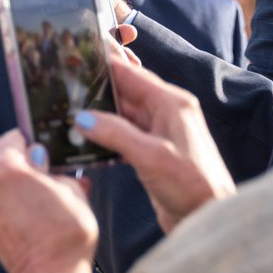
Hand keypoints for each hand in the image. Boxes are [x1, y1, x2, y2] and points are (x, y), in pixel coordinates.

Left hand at [0, 130, 98, 272]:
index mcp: (3, 168)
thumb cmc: (66, 235)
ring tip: (40, 202)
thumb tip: (42, 158)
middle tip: (46, 179)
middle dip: (22, 166)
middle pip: (0, 160)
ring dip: (14, 185)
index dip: (30, 143)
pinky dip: (7, 202)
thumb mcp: (72, 189)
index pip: (12, 138)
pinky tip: (29, 215)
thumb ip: (52, 167)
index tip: (42, 153)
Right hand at [72, 47, 235, 233]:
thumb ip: (116, 133)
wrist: (208, 217)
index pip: (132, 75)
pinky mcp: (152, 153)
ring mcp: (160, 133)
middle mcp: (167, 114)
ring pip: (122, 115)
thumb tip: (82, 118)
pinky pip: (123, 136)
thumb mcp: (150, 155)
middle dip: (97, 89)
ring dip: (98, 115)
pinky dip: (105, 136)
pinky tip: (84, 141)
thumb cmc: (191, 185)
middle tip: (64, 84)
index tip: (78, 55)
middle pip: (125, 93)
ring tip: (66, 110)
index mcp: (172, 104)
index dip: (105, 64)